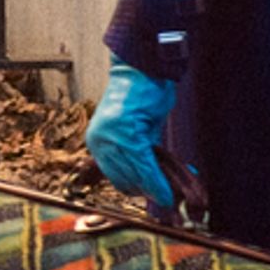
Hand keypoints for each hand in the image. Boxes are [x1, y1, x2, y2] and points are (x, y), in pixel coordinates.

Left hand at [86, 56, 177, 207]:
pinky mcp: (128, 135)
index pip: (115, 176)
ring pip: (136, 176)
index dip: (136, 189)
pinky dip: (157, 181)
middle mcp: (100, 142)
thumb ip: (138, 152)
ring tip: (171, 198)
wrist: (142, 69)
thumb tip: (151, 179)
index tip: (153, 197)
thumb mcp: (135, 128)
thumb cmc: (141, 94)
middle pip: (124, 180)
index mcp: (97, 142)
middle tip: (166, 200)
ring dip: (155, 190)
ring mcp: (112, 139)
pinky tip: (168, 191)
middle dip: (147, 193)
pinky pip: (145, 166)